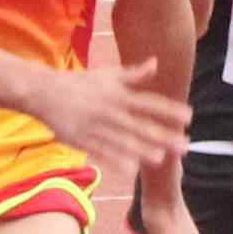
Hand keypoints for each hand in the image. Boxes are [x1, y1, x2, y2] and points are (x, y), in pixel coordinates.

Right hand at [34, 58, 193, 180]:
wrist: (43, 92)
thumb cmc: (79, 83)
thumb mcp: (107, 75)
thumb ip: (133, 74)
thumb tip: (156, 63)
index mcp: (118, 94)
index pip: (149, 103)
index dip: (169, 110)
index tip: (189, 117)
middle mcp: (110, 111)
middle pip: (141, 125)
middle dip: (164, 136)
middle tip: (185, 145)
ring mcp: (96, 127)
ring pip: (122, 141)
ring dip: (142, 151)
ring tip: (161, 159)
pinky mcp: (83, 140)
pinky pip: (102, 153)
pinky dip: (116, 161)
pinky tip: (130, 171)